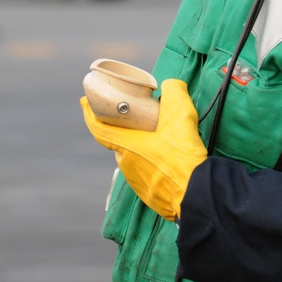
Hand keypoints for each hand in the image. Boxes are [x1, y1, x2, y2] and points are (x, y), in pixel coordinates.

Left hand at [81, 79, 206, 220]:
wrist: (196, 195)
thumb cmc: (182, 158)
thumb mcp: (181, 117)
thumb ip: (174, 93)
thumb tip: (171, 85)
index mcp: (127, 146)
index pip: (98, 128)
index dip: (89, 113)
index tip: (85, 102)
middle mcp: (126, 165)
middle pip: (120, 141)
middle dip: (127, 128)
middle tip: (140, 116)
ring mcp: (136, 182)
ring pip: (134, 157)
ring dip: (142, 146)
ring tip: (160, 136)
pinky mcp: (149, 194)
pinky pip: (145, 173)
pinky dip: (152, 162)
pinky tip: (168, 158)